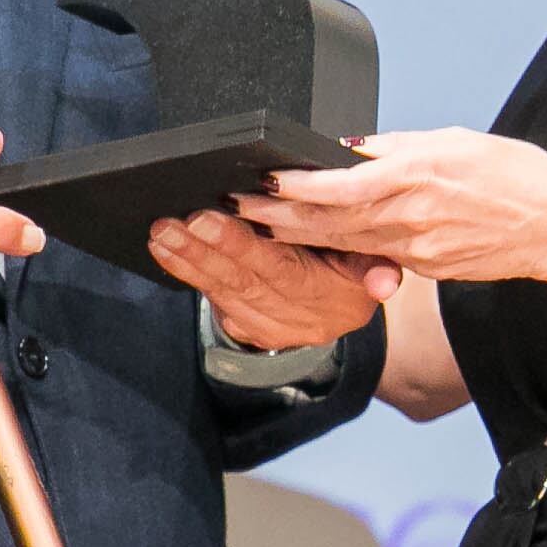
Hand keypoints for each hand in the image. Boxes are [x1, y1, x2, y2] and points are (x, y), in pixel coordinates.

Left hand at [148, 206, 396, 348]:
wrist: (342, 312)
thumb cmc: (353, 269)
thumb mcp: (374, 264)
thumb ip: (378, 266)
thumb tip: (385, 282)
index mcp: (329, 297)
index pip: (280, 269)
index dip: (243, 244)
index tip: (213, 217)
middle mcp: (296, 318)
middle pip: (242, 280)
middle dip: (203, 250)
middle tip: (173, 223)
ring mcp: (269, 327)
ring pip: (223, 292)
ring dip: (187, 261)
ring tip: (161, 233)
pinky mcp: (249, 330)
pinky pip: (215, 300)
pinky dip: (187, 274)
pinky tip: (166, 252)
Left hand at [230, 128, 546, 286]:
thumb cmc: (515, 177)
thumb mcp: (452, 141)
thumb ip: (396, 148)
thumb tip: (352, 150)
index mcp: (416, 179)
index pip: (338, 187)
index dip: (294, 188)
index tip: (262, 180)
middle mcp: (410, 220)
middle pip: (328, 223)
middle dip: (278, 216)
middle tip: (237, 206)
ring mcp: (416, 251)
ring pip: (344, 244)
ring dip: (299, 235)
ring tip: (261, 223)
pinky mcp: (426, 268)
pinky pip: (374, 256)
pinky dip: (339, 248)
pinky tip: (317, 241)